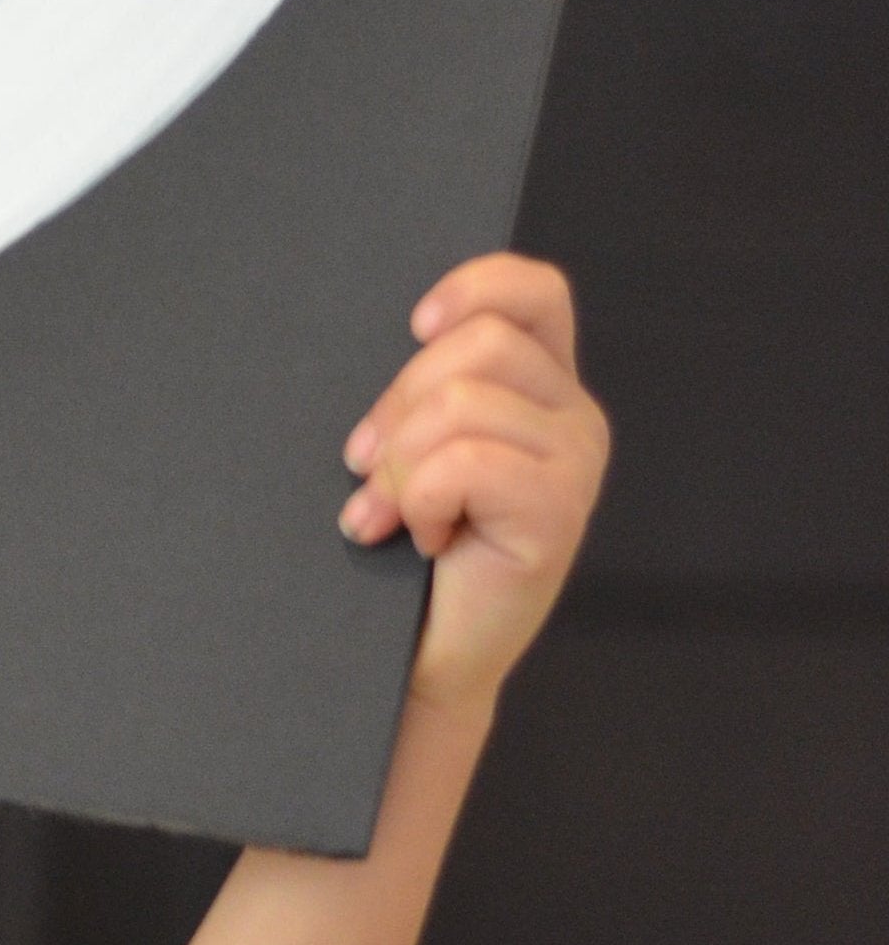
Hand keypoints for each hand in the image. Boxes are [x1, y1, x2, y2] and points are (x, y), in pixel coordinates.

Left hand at [340, 253, 608, 713]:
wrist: (425, 655)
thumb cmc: (411, 552)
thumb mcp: (417, 452)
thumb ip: (430, 394)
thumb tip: (408, 344)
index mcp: (545, 390)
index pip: (534, 292)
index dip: (473, 289)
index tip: (415, 327)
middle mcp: (576, 419)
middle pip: (477, 345)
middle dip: (398, 405)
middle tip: (368, 473)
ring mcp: (576, 464)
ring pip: (460, 402)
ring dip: (398, 464)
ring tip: (388, 515)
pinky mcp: (559, 513)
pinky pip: (462, 463)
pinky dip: (418, 499)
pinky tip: (422, 539)